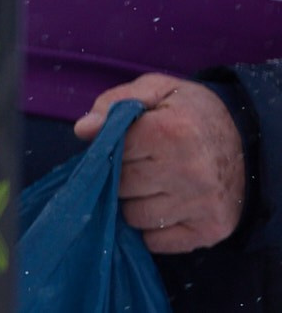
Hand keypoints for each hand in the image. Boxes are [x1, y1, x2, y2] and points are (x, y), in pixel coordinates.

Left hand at [76, 74, 246, 253]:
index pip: (112, 153)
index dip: (112, 148)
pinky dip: (153, 228)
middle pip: (121, 186)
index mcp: (169, 132)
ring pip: (135, 216)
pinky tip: (166, 205)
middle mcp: (188, 171)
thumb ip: (115, 103)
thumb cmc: (191, 112)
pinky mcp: (211, 230)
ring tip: (154, 184)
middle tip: (141, 163)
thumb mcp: (156, 90)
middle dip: (122, 175)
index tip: (127, 143)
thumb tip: (83, 130)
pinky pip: (157, 242)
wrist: (248, 137)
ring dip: (135, 203)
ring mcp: (202, 204)